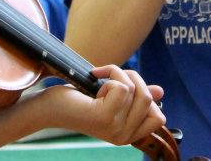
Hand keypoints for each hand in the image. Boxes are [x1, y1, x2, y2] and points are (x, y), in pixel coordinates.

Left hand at [40, 66, 165, 145]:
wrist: (49, 107)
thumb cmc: (78, 100)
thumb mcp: (112, 97)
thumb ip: (135, 96)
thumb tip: (161, 91)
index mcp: (128, 135)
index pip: (158, 118)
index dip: (146, 95)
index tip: (124, 87)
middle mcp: (124, 137)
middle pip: (149, 99)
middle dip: (132, 77)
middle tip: (110, 75)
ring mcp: (116, 130)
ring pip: (135, 90)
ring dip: (118, 73)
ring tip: (99, 78)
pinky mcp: (105, 118)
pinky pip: (122, 87)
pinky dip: (109, 75)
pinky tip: (94, 83)